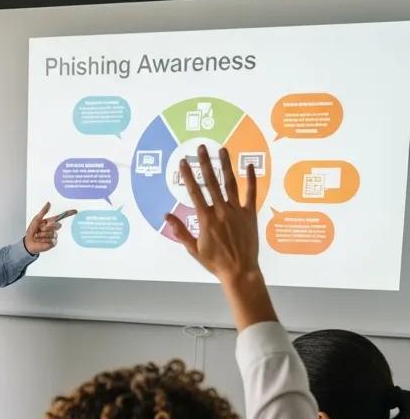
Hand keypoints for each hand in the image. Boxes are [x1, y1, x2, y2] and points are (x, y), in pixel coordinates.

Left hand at [23, 202, 73, 254]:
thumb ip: (43, 211)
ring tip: (37, 236)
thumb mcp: (36, 219)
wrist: (28, 242)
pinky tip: (40, 241)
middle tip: (39, 229)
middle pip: (56, 225)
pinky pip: (51, 240)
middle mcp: (53, 229)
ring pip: (52, 233)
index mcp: (50, 222)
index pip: (61, 217)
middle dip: (46, 227)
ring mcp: (54, 236)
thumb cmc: (32, 231)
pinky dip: (43, 240)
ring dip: (42, 234)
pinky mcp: (53, 243)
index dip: (69, 213)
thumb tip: (48, 203)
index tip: (75, 211)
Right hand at [164, 145, 275, 329]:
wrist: (239, 271)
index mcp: (206, 220)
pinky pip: (250, 194)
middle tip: (201, 148)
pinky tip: (248, 166)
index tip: (183, 162)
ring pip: (230, 183)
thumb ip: (180, 231)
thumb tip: (166, 216)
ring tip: (222, 150)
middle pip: (211, 182)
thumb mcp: (193, 249)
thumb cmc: (215, 263)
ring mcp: (236, 211)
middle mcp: (221, 211)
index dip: (188, 176)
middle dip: (205, 163)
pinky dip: (250, 180)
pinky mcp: (250, 214)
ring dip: (225, 165)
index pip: (194, 193)